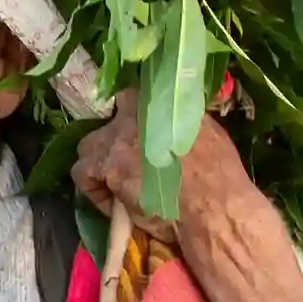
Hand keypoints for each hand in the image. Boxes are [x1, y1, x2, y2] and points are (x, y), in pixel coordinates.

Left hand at [71, 86, 246, 247]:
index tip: (140, 136)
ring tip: (116, 182)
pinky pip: (83, 174)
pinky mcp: (105, 167)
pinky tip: (114, 204)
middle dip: (113, 140)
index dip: (132, 118)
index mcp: (159, 101)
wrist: (212, 203)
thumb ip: (181, 120)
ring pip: (88, 146)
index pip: (131, 97)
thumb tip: (174, 121)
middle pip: (108, 121)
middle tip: (127, 161)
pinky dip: (95, 189)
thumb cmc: (219, 173)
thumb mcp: (207, 131)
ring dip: (99, 162)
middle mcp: (133, 114)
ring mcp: (116, 139)